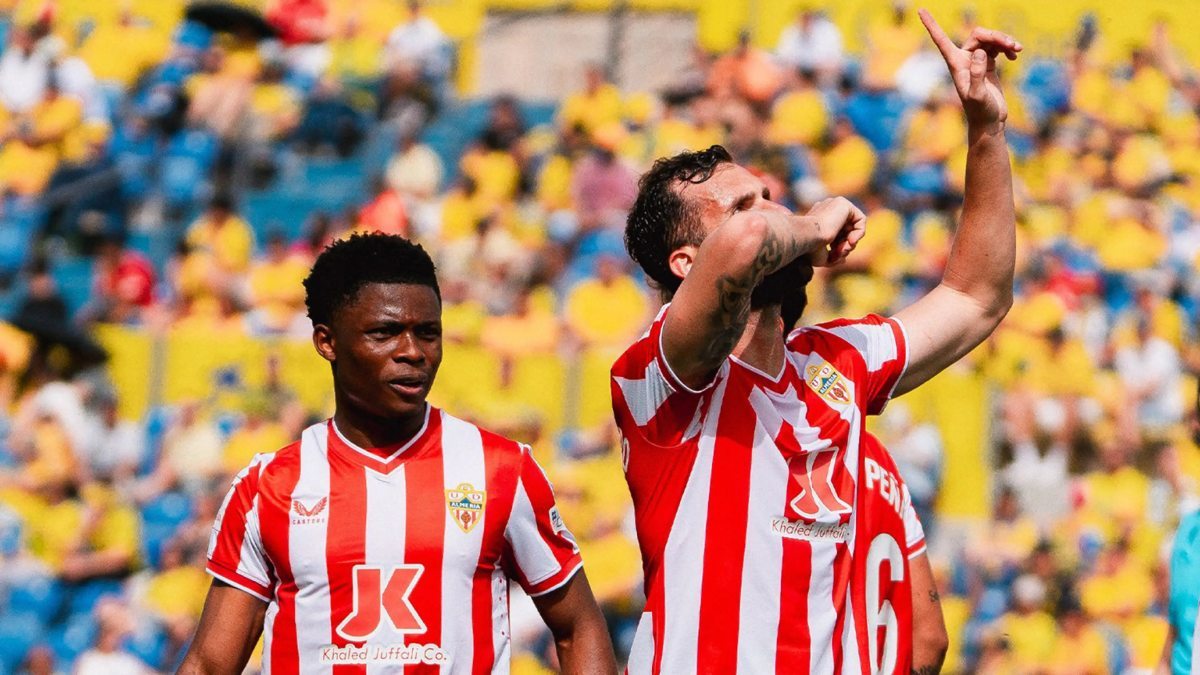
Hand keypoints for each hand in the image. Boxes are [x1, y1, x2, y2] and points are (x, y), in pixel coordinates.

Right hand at [804, 197, 865, 266]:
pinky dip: (859, 233)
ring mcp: (834, 204)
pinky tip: (851, 241)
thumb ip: (833, 257)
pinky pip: (860, 219)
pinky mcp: (843, 204)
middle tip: (840, 254)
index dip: (838, 247)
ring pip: (853, 226)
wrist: (806, 237)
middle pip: (845, 230)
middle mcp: (826, 209)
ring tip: (844, 250)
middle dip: (845, 245)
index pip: (836, 233)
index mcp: (818, 219)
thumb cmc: (809, 249)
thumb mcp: (821, 257)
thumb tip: (843, 259)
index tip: (833, 256)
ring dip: (851, 243)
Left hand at [919, 9, 1021, 131]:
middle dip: (995, 36)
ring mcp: (976, 61)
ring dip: (1004, 40)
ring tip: (1017, 50)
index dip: (931, 25)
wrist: (989, 122)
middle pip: (978, 34)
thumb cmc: (980, 111)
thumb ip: (977, 74)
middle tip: (1012, 46)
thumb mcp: (977, 95)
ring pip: (989, 39)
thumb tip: (980, 53)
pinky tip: (1014, 56)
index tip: (921, 9)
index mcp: (956, 64)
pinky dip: (1006, 48)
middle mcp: (964, 60)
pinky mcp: (988, 64)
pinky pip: (997, 47)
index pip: (941, 40)